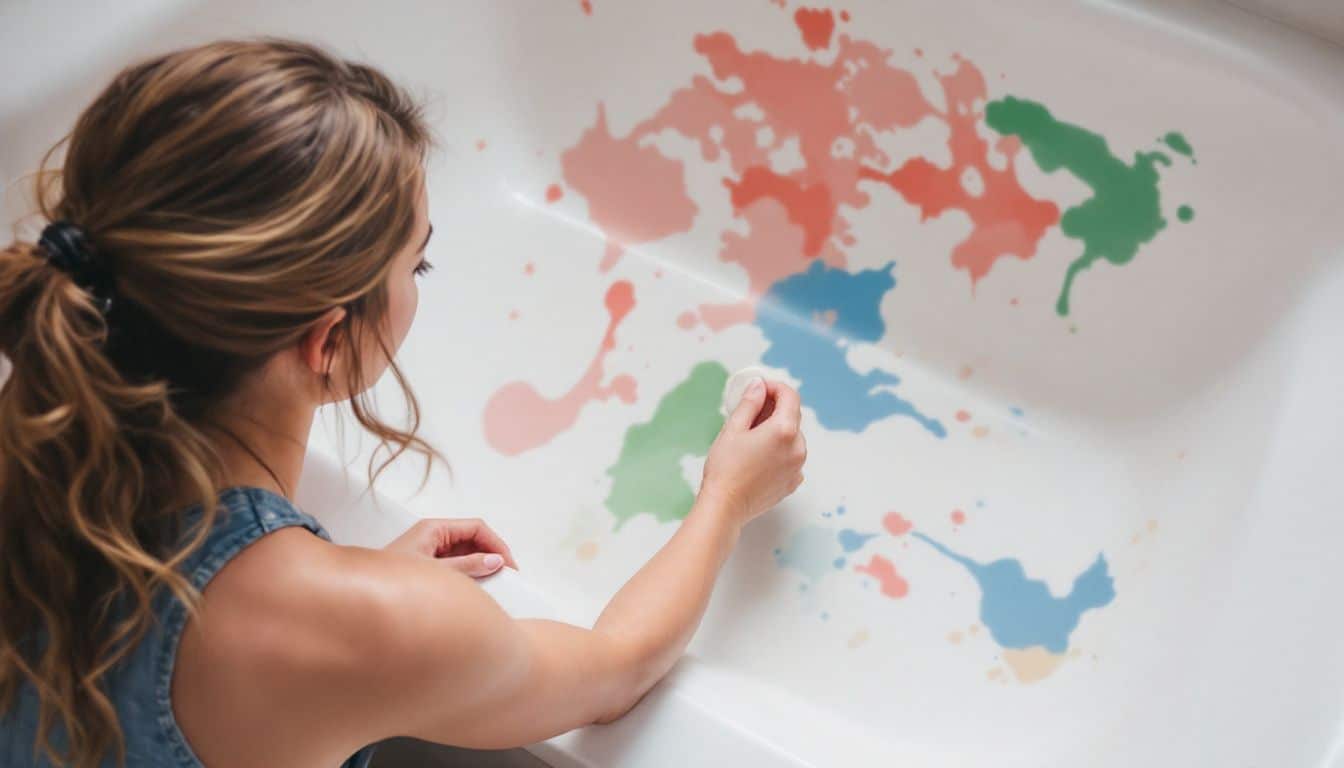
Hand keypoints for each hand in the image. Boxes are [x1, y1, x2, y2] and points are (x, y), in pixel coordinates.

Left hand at [384, 518, 518, 577]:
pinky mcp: (428, 565)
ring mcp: (430, 550)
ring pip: (465, 551)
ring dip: (481, 564)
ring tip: (492, 580)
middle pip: (472, 538)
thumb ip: (467, 567)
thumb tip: (494, 561)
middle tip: (505, 573)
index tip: (507, 562)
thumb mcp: (435, 573)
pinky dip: (469, 572)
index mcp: (433, 529)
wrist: (362, 600)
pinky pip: (456, 564)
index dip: (495, 543)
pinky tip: (475, 586)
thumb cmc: (389, 583)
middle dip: (491, 553)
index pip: (475, 527)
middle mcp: (432, 536)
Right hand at [699, 377, 806, 526]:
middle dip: (774, 408)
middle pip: (792, 416)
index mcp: (784, 431)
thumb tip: (759, 385)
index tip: (760, 389)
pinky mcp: (793, 481)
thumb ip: (750, 403)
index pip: (790, 396)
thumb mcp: (733, 429)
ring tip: (752, 437)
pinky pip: (791, 457)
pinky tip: (759, 456)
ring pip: (793, 437)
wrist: (725, 507)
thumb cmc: (725, 469)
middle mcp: (798, 448)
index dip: (775, 387)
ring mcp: (798, 467)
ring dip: (777, 430)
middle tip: (750, 411)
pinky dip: (780, 450)